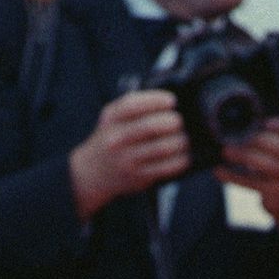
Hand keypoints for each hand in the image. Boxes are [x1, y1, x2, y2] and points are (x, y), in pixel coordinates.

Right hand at [68, 90, 188, 218]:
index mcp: (112, 118)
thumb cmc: (112, 138)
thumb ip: (136, 107)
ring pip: (161, 148)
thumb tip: (170, 103)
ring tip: (185, 139)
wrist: (93, 171)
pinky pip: (164, 168)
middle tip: (180, 122)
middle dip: (172, 122)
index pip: (133, 105)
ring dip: (179, 142)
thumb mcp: (113, 117)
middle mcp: (117, 139)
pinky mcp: (138, 177)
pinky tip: (184, 156)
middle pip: (150, 127)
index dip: (156, 100)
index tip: (172, 101)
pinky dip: (179, 161)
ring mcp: (127, 160)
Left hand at [216, 116, 278, 233]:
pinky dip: (233, 177)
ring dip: (242, 155)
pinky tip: (219, 171)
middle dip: (258, 140)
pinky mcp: (274, 194)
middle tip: (240, 137)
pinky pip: (251, 183)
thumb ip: (276, 136)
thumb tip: (241, 125)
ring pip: (265, 164)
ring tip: (226, 150)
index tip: (266, 124)